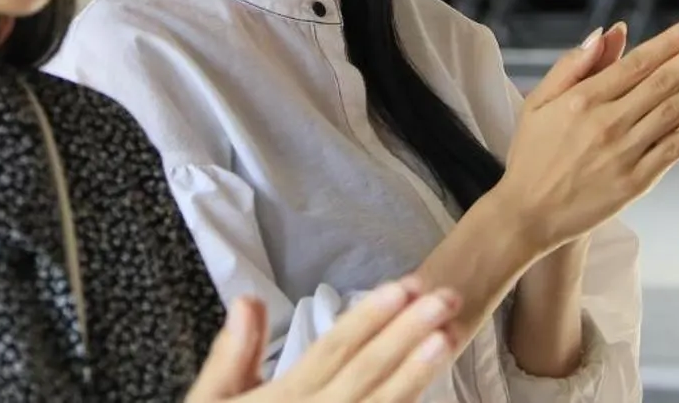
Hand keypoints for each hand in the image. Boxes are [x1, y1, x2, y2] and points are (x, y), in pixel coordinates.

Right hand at [186, 278, 460, 402]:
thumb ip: (231, 355)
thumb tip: (247, 301)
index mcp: (283, 400)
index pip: (333, 351)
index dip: (368, 319)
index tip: (402, 287)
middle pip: (366, 372)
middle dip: (407, 333)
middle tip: (446, 298)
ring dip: (417, 373)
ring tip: (448, 339)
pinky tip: (433, 388)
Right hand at [492, 16, 678, 249]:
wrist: (528, 215)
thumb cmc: (532, 154)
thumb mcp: (539, 102)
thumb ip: (572, 65)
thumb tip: (608, 32)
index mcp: (583, 99)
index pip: (640, 61)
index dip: (675, 40)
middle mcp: (607, 123)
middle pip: (665, 81)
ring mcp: (624, 153)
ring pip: (675, 111)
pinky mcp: (636, 182)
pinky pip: (674, 149)